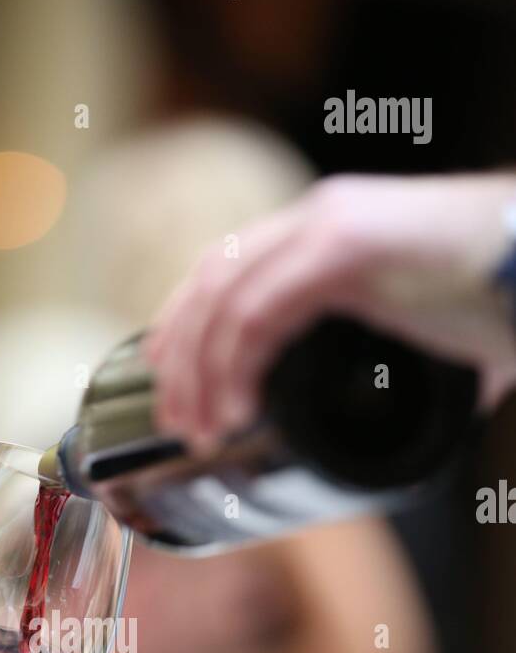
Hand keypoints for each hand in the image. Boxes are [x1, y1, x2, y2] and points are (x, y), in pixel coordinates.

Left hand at [147, 172, 515, 450]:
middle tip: (176, 424)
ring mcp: (326, 226)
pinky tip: (239, 410)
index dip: (185, 326)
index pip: (225, 271)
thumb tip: (453, 407)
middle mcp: (315, 220)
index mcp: (324, 233)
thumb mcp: (436, 335)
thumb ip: (419, 365)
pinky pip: (261, 311)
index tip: (168, 383)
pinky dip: (238, 366)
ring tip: (201, 432)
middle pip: (209, 283)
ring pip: (223, 300)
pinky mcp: (343, 247)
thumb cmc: (505, 294)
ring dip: (200, 373)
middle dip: (180, 359)